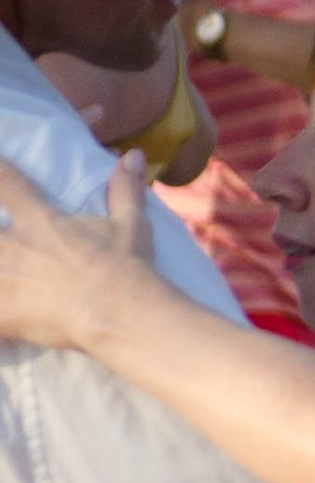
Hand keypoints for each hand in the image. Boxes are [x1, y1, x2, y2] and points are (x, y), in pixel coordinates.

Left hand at [0, 145, 153, 348]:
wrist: (121, 312)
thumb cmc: (126, 268)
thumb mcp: (131, 226)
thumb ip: (125, 190)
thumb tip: (134, 155)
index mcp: (39, 219)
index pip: (5, 182)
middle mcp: (15, 244)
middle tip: (3, 244)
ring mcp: (6, 278)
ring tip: (3, 278)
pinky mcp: (7, 312)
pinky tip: (1, 327)